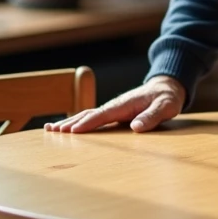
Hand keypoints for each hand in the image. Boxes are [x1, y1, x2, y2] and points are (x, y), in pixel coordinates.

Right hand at [44, 75, 185, 133]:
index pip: (103, 114)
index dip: (88, 123)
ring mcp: (112, 108)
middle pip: (88, 114)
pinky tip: (67, 128)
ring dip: (69, 122)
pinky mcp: (113, 113)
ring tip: (50, 129)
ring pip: (87, 115)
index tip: (72, 131)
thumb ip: (152, 116)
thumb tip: (136, 127)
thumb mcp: (166, 107)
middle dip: (71, 122)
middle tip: (52, 131)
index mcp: (125, 104)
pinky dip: (78, 122)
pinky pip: (92, 117)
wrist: (167, 87)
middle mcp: (115, 105)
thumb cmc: (167, 98)